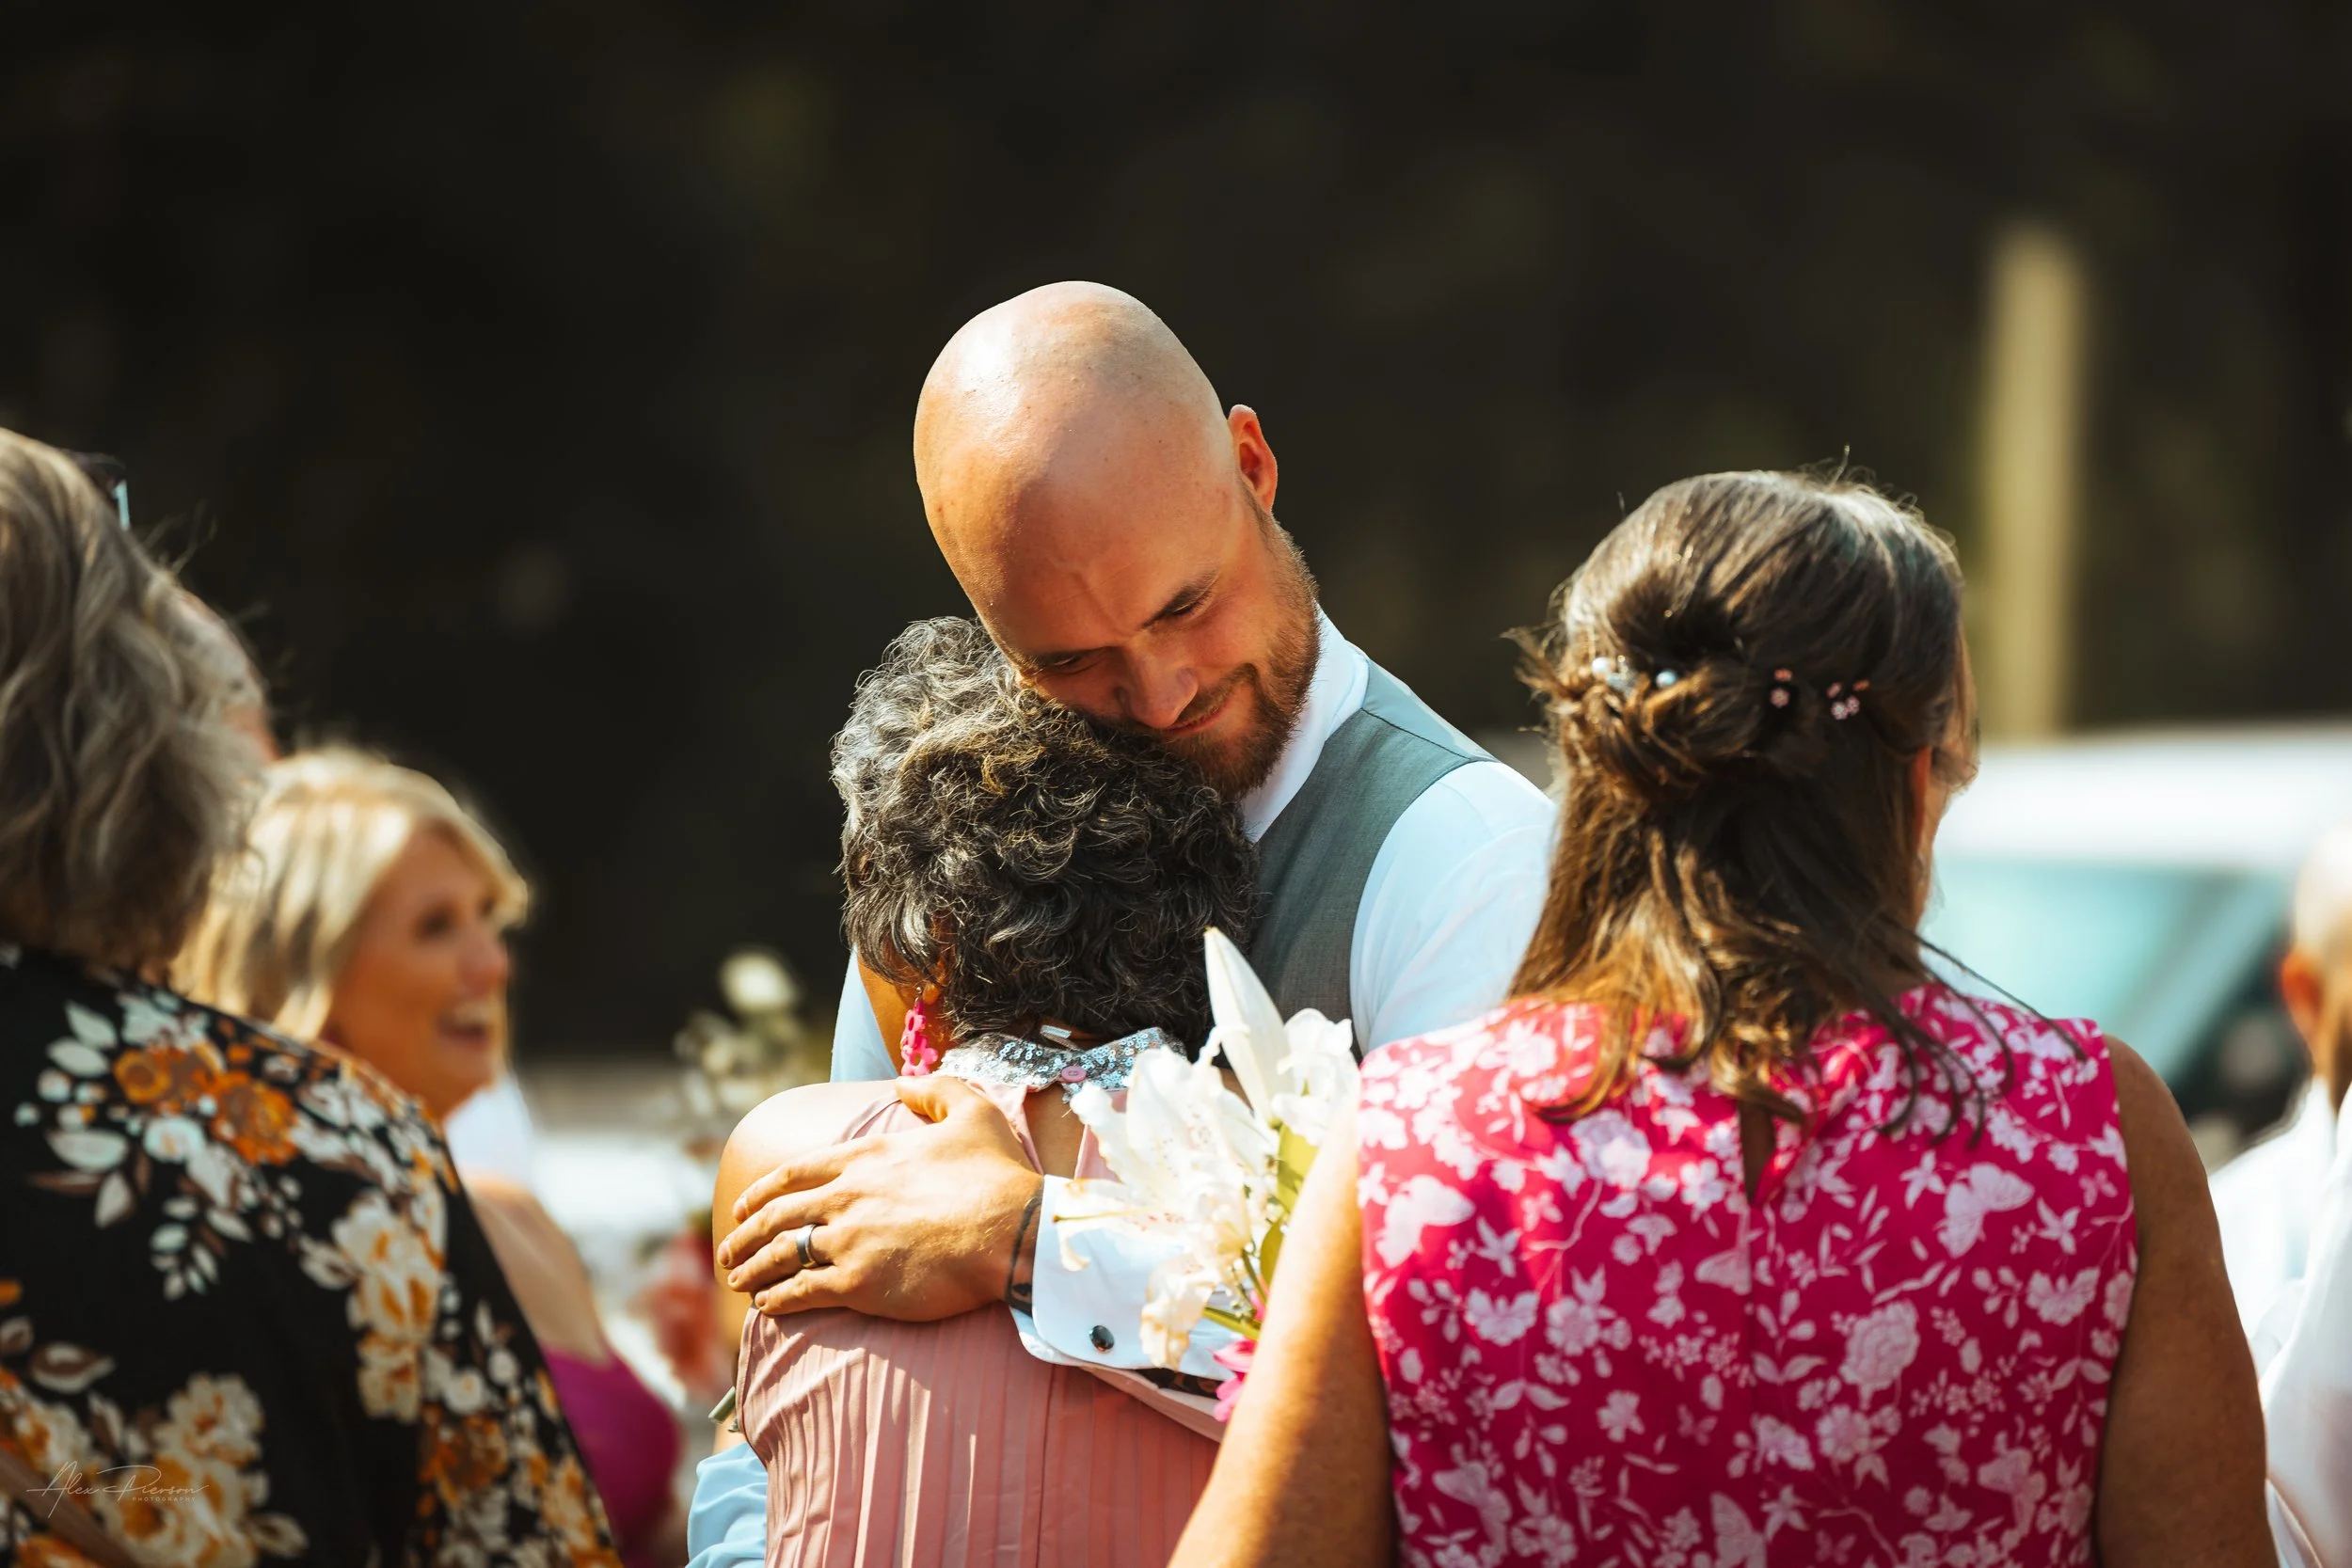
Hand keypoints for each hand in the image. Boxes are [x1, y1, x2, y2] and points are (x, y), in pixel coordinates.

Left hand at [715, 1075, 1043, 1320]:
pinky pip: (802, 1293)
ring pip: (782, 1254)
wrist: (1014, 1231)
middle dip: (744, 1234)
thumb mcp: (972, 1112)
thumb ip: (936, 1090)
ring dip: (754, 1269)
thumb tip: (904, 1082)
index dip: (763, 1192)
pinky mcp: (858, 1283)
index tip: (744, 1206)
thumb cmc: (997, 1175)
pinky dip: (778, 1300)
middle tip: (727, 1252)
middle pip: (777, 1216)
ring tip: (739, 1282)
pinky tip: (768, 1307)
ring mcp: (849, 1240)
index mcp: (866, 1157)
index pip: (796, 1173)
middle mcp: (847, 1195)